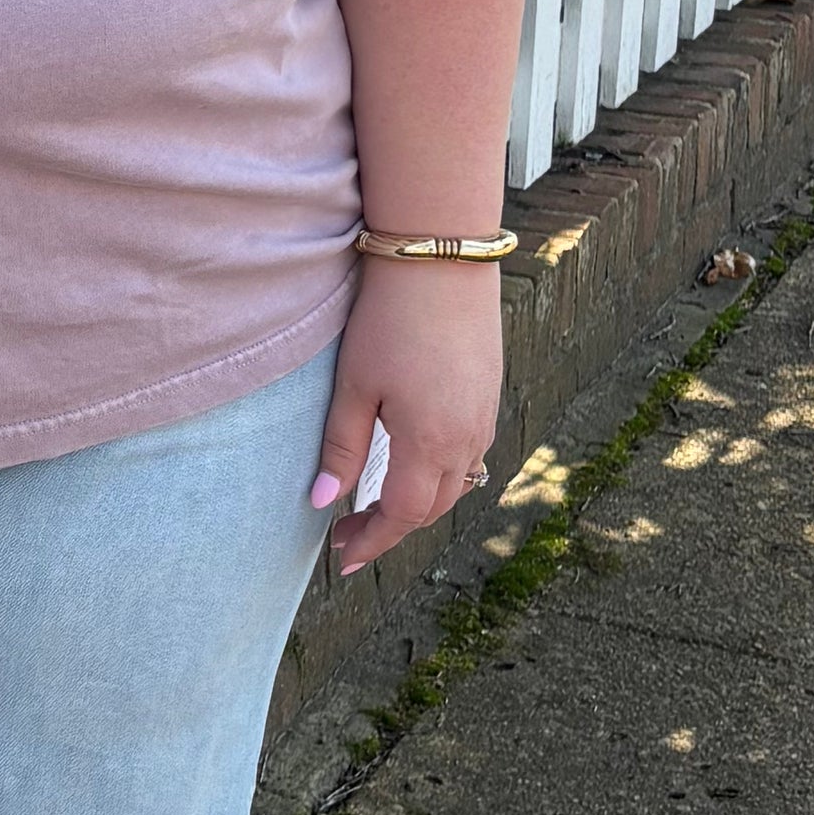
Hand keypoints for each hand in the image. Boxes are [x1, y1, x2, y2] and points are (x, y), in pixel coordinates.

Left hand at [310, 258, 505, 577]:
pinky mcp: (490, 392)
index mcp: (432, 442)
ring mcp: (485, 414)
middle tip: (350, 533)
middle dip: (392, 528)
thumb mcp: (354, 387)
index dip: (373, 541)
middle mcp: (468, 437)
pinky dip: (441, 472)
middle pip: (434, 507)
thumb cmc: (390, 318)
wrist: (441, 256)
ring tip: (378, 504)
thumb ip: (341, 449)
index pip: (403, 515)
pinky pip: (470, 452)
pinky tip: (413, 462)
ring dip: (420, 502)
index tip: (344, 558)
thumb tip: (324, 503)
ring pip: (457, 483)